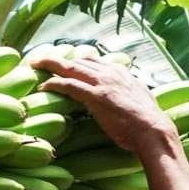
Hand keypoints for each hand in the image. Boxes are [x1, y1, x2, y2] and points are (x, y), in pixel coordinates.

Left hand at [34, 57, 176, 154]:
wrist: (153, 130)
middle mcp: (110, 73)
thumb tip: (120, 96)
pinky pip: (70, 85)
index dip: (76, 60)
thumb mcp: (137, 99)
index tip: (64, 61)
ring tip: (35, 65)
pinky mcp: (96, 96)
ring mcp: (103, 83)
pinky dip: (55, 84)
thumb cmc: (146, 122)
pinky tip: (44, 86)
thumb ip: (125, 92)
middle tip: (41, 59)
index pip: (93, 60)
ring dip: (51, 65)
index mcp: (120, 73)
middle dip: (58, 59)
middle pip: (79, 60)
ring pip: (71, 68)